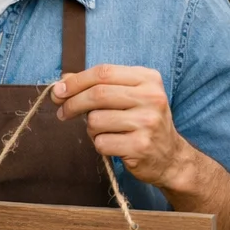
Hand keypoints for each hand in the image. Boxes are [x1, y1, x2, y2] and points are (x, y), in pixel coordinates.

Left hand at [52, 65, 195, 188]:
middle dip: (72, 104)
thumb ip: (98, 85)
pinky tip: (114, 145)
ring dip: (91, 129)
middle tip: (62, 112)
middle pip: (97, 94)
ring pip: (96, 120)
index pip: (103, 72)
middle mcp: (151, 97)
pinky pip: (101, 142)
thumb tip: (63, 81)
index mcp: (148, 79)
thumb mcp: (128, 96)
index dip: (76, 82)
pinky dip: (100, 145)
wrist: (170, 156)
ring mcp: (147, 122)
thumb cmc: (142, 122)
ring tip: (104, 132)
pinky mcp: (140, 146)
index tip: (59, 92)